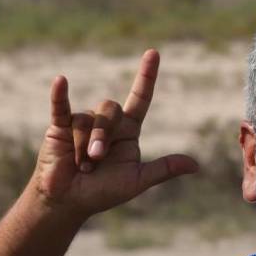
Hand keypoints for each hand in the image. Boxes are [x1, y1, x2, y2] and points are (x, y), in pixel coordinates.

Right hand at [33, 50, 198, 216]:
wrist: (68, 202)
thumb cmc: (102, 192)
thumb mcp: (136, 181)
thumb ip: (163, 169)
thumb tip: (196, 166)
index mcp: (128, 131)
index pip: (140, 98)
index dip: (147, 76)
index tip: (153, 53)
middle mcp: (107, 123)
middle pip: (110, 110)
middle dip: (101, 137)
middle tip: (94, 162)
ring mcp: (83, 122)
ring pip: (87, 118)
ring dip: (84, 144)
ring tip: (81, 166)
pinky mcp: (60, 126)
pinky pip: (61, 106)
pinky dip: (60, 95)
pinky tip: (61, 81)